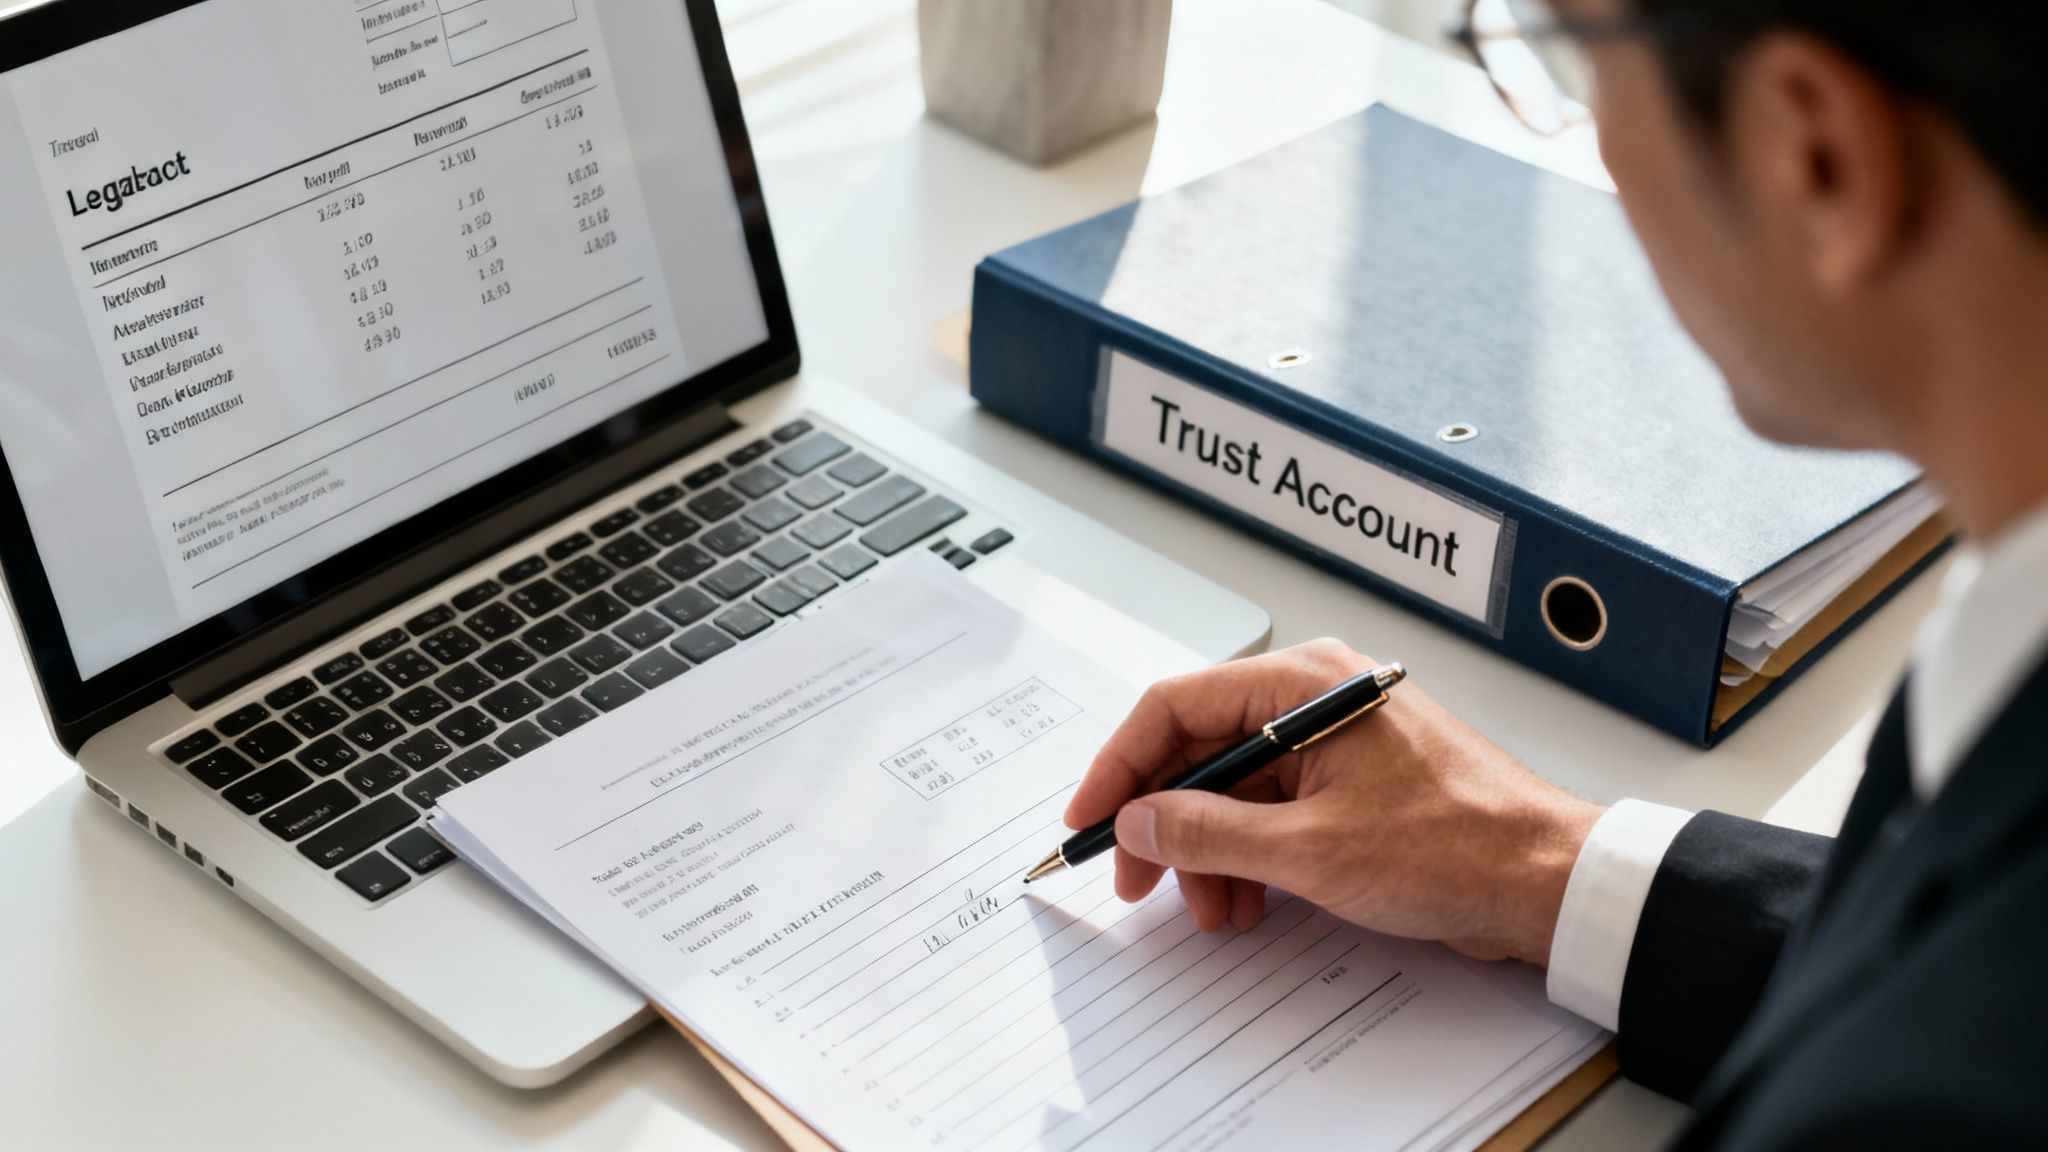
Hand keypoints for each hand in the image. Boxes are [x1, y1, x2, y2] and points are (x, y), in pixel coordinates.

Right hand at [1065, 640, 1603, 964]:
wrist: (1549, 881)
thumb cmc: (1458, 846)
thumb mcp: (1311, 851)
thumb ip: (1210, 833)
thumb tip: (1139, 819)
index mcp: (1304, 683)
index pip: (1175, 706)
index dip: (1119, 766)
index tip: (1088, 820)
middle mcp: (1315, 699)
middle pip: (1200, 750)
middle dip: (1165, 823)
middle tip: (1136, 881)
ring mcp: (1335, 742)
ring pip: (1234, 790)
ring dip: (1209, 853)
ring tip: (1213, 912)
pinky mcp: (1352, 784)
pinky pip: (1274, 812)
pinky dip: (1250, 859)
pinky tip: (1249, 905)